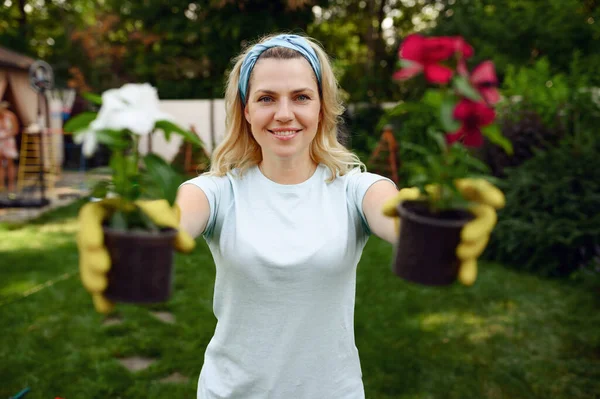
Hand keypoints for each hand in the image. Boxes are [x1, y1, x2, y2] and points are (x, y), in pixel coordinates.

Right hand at [77, 199, 194, 313]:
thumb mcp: (165, 214)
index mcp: (106, 210)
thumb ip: (175, 225)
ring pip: (88, 265)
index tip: (96, 244)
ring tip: (102, 289)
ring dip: (91, 279)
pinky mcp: (106, 267)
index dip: (88, 230)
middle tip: (104, 269)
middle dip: (90, 259)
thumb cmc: (156, 213)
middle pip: (85, 244)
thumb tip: (188, 247)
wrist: (159, 223)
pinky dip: (102, 296)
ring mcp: (100, 250)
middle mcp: (97, 230)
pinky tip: (106, 308)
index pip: (88, 216)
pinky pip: (100, 282)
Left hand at [381, 178, 504, 284]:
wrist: (401, 226)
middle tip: (465, 236)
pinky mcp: (458, 249)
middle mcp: (466, 211)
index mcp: (457, 192)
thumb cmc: (407, 206)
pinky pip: (468, 260)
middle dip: (481, 227)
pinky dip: (467, 269)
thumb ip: (400, 198)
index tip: (497, 203)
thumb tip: (401, 203)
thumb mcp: (401, 201)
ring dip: (476, 248)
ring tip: (460, 254)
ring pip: (480, 239)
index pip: (479, 188)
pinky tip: (466, 279)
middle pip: (485, 217)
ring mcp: (464, 230)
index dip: (490, 193)